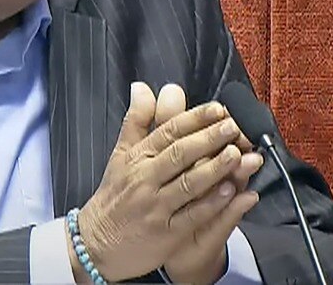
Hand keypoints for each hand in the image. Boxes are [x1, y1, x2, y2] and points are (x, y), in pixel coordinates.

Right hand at [72, 82, 246, 281]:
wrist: (94, 245)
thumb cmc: (113, 197)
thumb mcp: (120, 156)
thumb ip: (136, 121)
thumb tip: (141, 87)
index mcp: (138, 158)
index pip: (169, 132)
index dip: (195, 118)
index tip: (218, 108)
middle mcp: (146, 180)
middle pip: (181, 154)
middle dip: (210, 138)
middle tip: (234, 126)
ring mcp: (156, 207)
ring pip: (188, 184)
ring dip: (215, 168)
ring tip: (238, 154)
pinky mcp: (165, 234)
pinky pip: (191, 216)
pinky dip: (211, 204)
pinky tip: (230, 191)